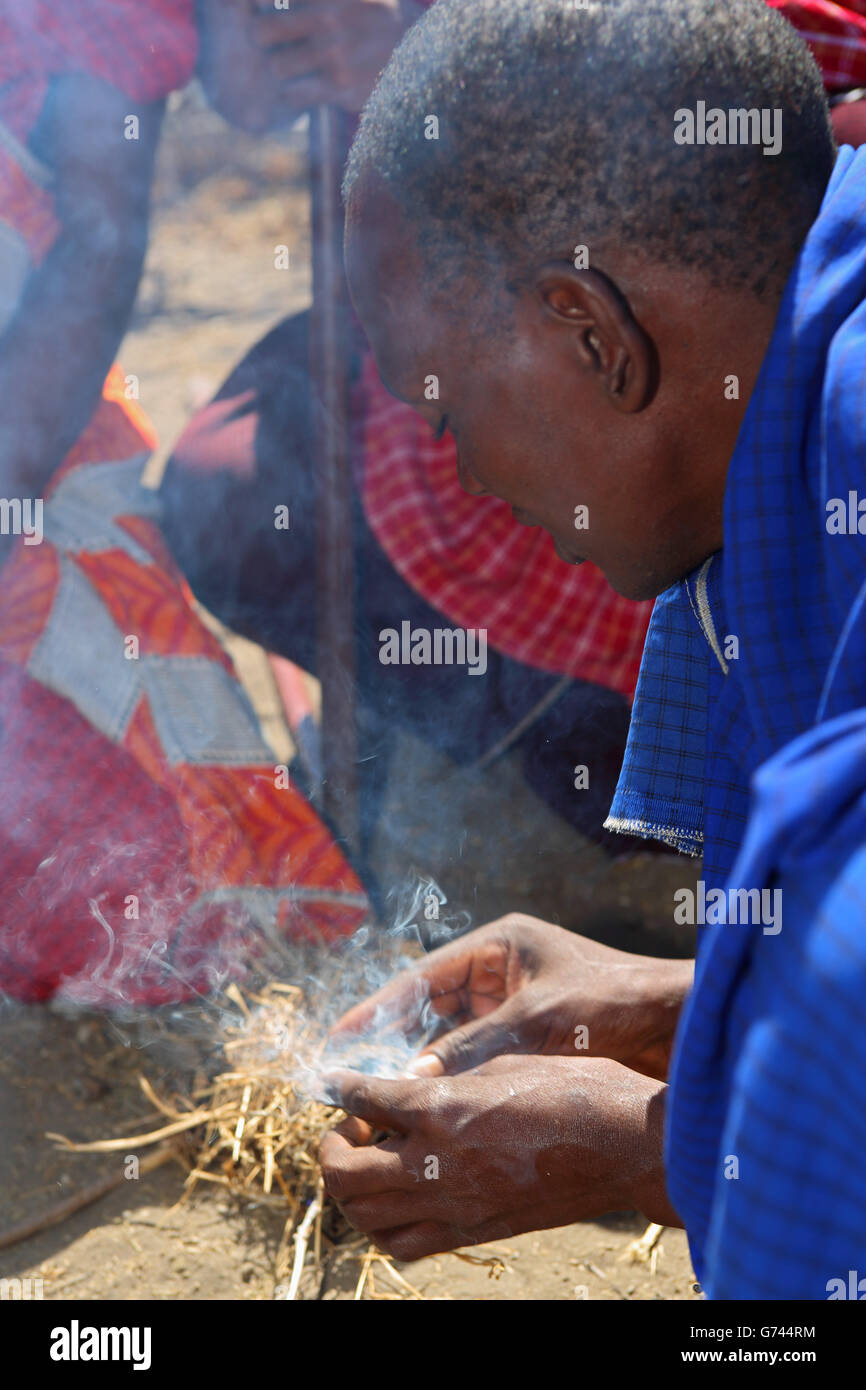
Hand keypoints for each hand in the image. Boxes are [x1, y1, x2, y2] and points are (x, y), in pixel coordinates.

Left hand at [250, 0, 415, 114]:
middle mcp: (328, 17)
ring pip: (277, 66)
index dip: (258, 7)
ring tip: (295, 66)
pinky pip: (294, 94)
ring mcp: (334, 54)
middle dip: (262, 37)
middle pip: (261, 32)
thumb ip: (316, 0)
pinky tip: (305, 87)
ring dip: (282, 68)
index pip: (266, 0)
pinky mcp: (340, 86)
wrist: (420, 54)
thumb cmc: (377, 17)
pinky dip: (294, 93)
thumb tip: (262, 3)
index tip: (258, 11)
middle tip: (271, 41)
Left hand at [319, 1055, 678, 1258]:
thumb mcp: (503, 1061)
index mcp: (443, 1110)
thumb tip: (409, 1083)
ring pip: (364, 1216)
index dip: (341, 1088)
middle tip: (351, 1126)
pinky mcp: (474, 1231)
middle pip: (343, 1172)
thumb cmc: (574, 1088)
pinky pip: (405, 1243)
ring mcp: (454, 1206)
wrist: (625, 1145)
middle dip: (331, 1147)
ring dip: (352, 1187)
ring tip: (371, 1160)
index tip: (334, 1082)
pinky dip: (385, 1222)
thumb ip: (449, 1075)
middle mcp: (437, 1164)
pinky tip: (404, 1191)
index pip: (363, 1100)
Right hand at [330, 914, 692, 1080]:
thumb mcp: (542, 1021)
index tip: (337, 1037)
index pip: (422, 976)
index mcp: (500, 945)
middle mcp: (501, 971)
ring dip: (417, 1063)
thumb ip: (477, 1047)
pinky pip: (476, 1058)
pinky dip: (451, 1079)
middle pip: (429, 1008)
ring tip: (373, 1094)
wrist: (682, 1026)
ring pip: (449, 1037)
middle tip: (344, 1073)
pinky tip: (425, 1104)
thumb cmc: (618, 1002)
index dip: (376, 1008)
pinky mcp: (529, 1039)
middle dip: (389, 1040)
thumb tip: (414, 1079)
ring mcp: (515, 1006)